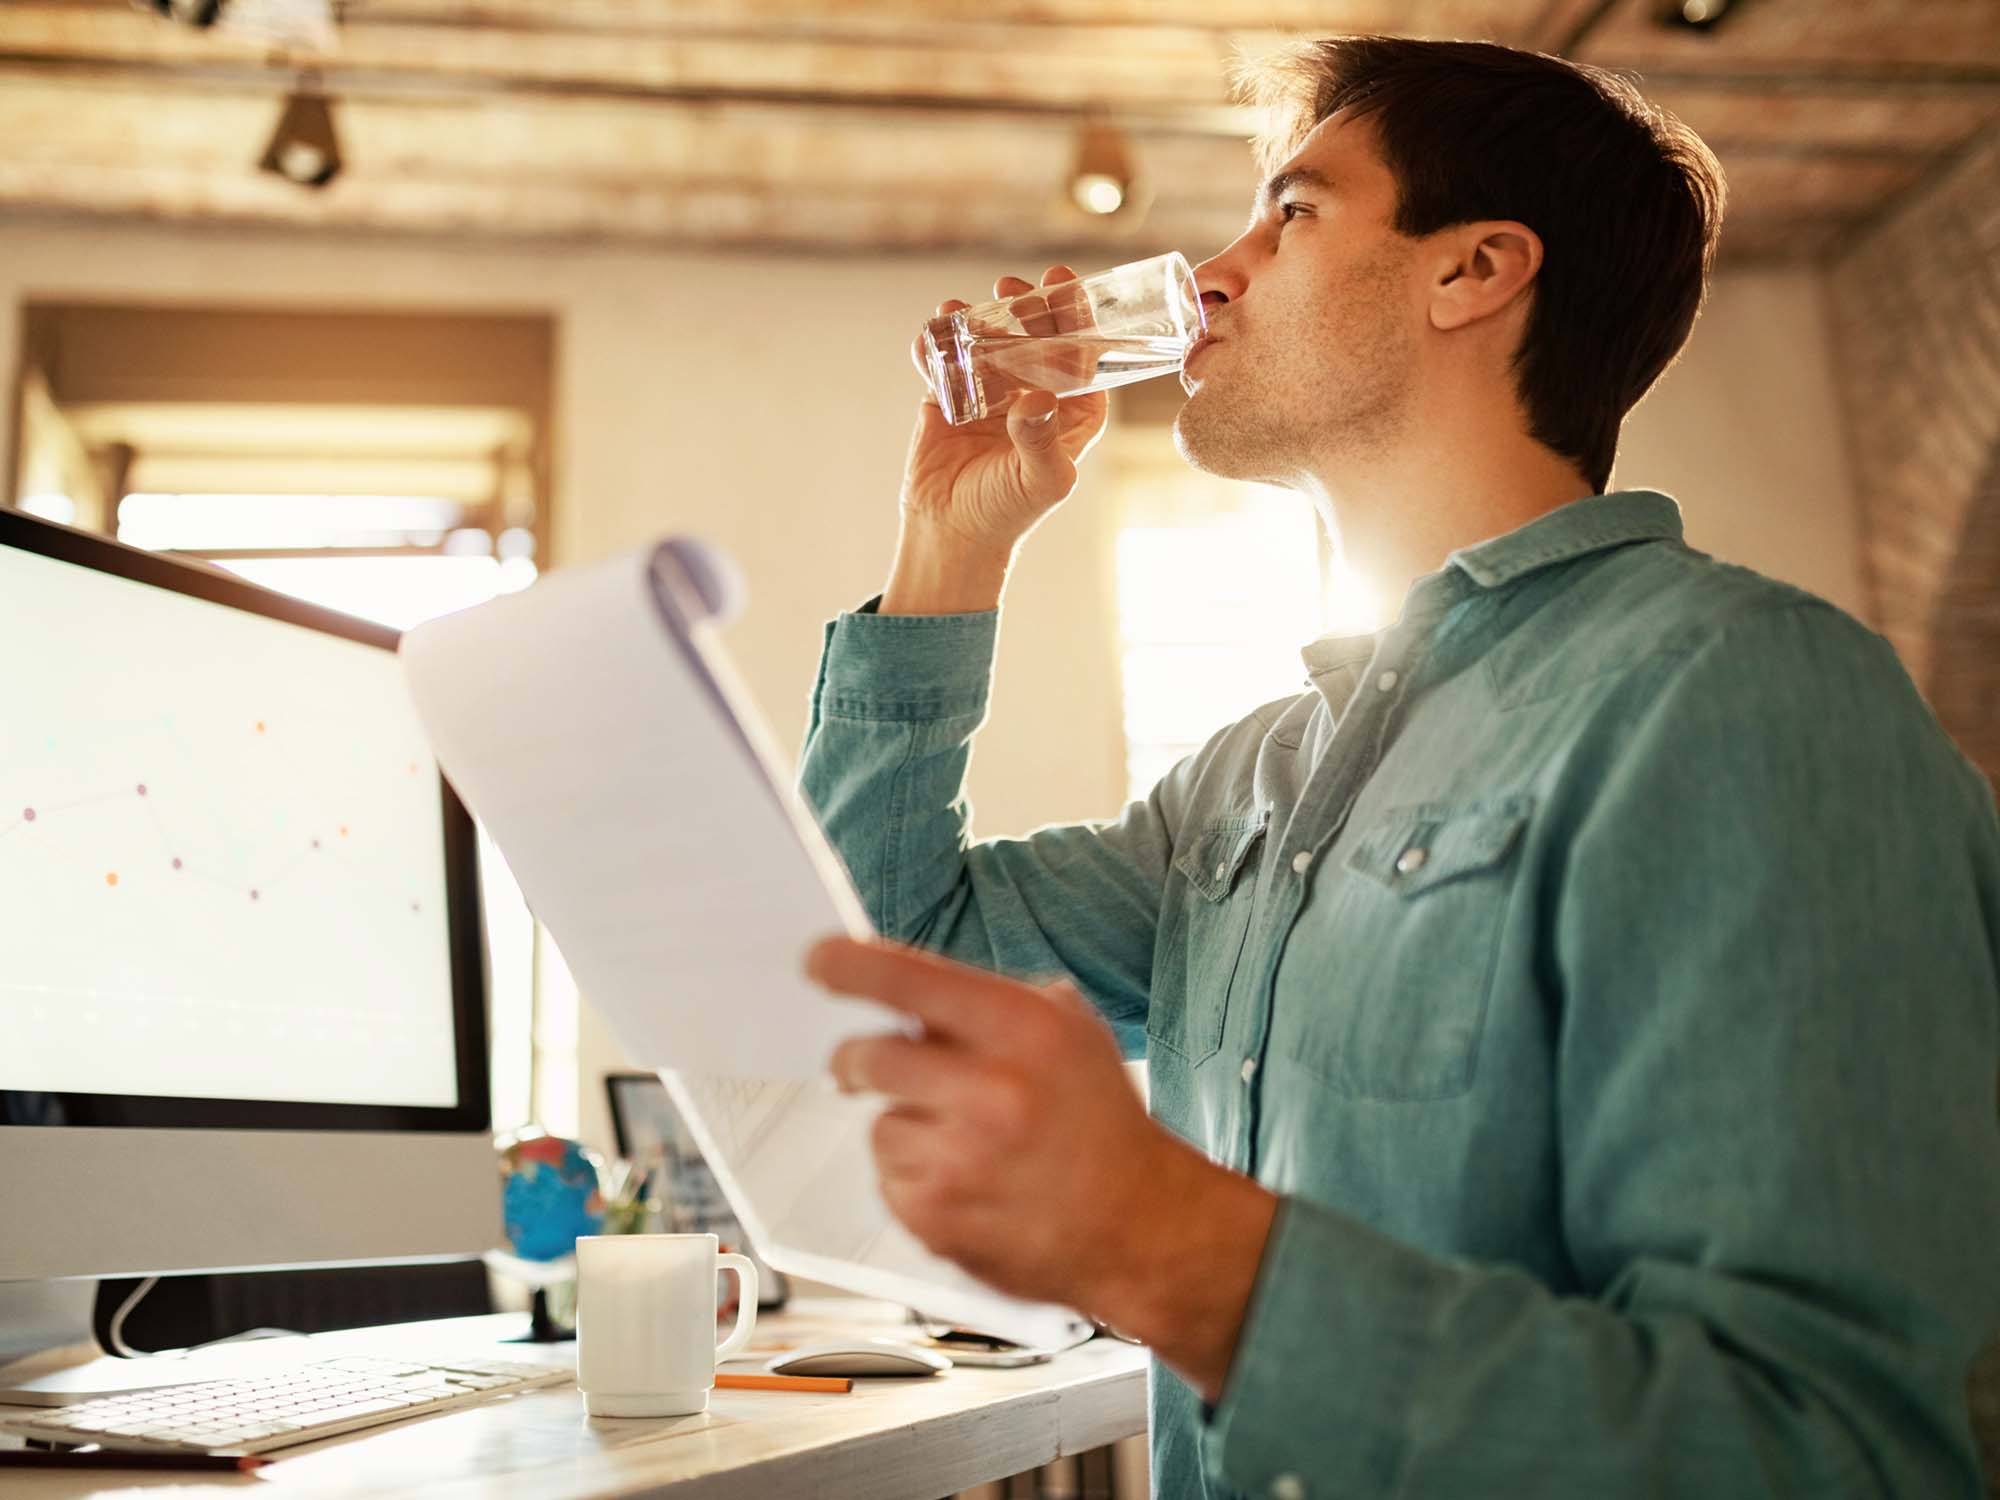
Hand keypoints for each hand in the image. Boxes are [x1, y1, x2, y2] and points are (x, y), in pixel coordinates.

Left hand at [805, 935, 1278, 1399]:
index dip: (848, 964)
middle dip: (856, 1060)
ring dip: (903, 1124)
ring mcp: (961, 1162)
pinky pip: (887, 1177)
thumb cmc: (1099, 1121)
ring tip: (965, 1143)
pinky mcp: (937, 1219)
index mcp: (1022, 1030)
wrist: (1140, 1225)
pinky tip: (967, 1182)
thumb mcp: (1068, 1030)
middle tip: (859, 1066)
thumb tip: (900, 986)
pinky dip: (914, 1175)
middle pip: (868, 1056)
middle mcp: (991, 1091)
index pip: (907, 979)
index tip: (818, 960)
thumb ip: (988, 1003)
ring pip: (878, 1122)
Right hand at [900, 265, 1110, 564]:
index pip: (1081, 353)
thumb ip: (1041, 440)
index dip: (1075, 315)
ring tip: (959, 307)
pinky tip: (931, 336)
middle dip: (1026, 307)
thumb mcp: (1038, 481)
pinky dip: (936, 344)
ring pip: (989, 341)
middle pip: (1036, 336)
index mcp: (1073, 411)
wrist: (951, 533)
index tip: (1060, 283)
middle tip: (1011, 287)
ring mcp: (992, 392)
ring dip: (977, 318)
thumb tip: (1037, 398)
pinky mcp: (950, 397)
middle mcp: (1035, 394)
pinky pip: (945, 361)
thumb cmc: (1007, 513)